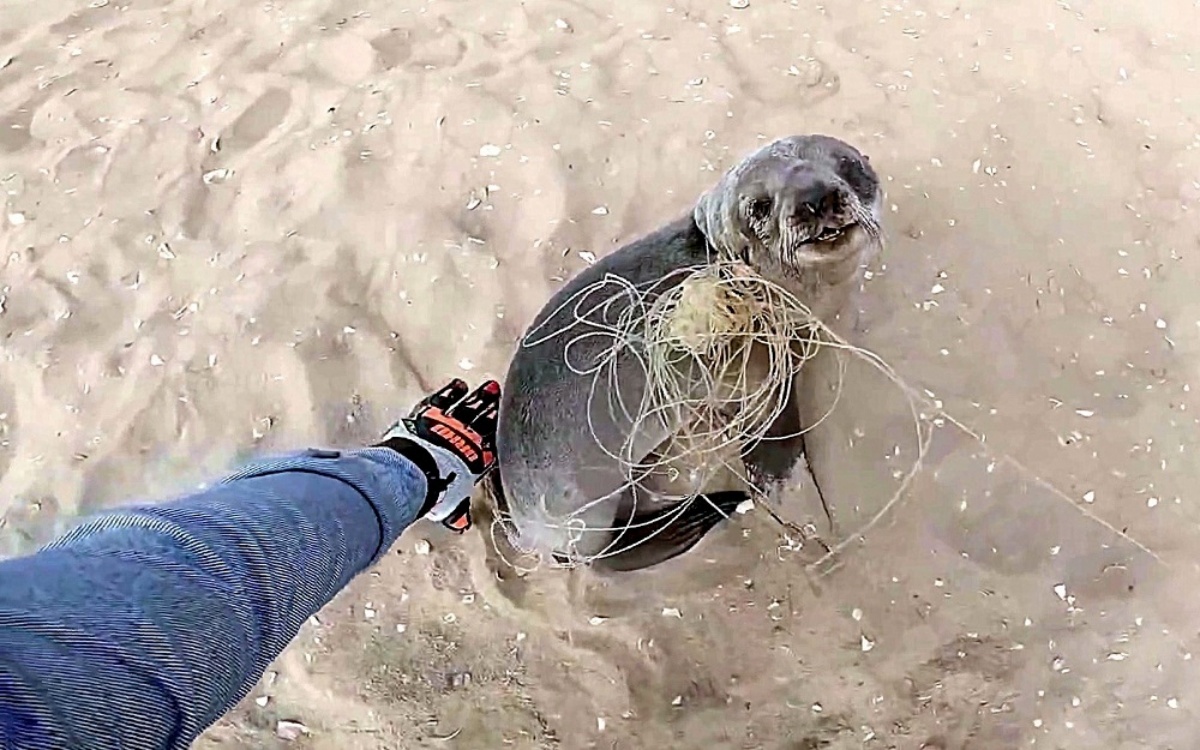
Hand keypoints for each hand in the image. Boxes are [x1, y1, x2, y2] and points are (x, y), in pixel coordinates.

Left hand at [376, 378, 499, 532]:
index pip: (491, 446)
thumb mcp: (449, 505)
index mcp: (475, 462)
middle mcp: (466, 440)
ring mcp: (449, 423)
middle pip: (484, 422)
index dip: (499, 435)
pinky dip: (451, 392)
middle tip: (504, 398)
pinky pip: (444, 400)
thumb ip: (457, 510)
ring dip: (480, 397)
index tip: (507, 427)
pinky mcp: (431, 413)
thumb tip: (460, 524)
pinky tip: (458, 385)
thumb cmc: (434, 490)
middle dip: (494, 410)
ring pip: (469, 407)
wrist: (415, 472)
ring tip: (490, 387)